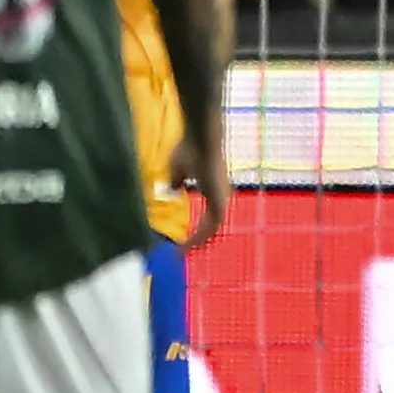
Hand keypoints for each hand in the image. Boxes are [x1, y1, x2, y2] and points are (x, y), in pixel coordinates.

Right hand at [174, 134, 230, 250]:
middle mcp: (220, 196)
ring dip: (196, 243)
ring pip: (211, 229)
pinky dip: (198, 237)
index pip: (207, 217)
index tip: (181, 242)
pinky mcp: (219, 199)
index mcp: (213, 190)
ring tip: (179, 254)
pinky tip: (185, 245)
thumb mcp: (177, 169)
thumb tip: (171, 190)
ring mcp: (222, 198)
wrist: (201, 138)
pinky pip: (211, 226)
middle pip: (210, 227)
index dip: (196, 231)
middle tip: (180, 254)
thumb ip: (176, 182)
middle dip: (196, 242)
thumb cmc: (189, 148)